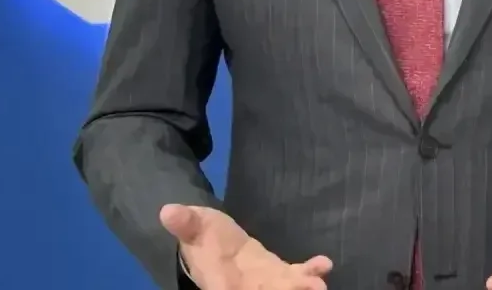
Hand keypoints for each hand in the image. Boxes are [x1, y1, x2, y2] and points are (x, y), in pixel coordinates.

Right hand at [160, 204, 332, 289]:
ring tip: (318, 285)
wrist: (213, 240)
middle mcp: (243, 288)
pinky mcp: (277, 273)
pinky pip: (295, 275)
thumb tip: (167, 210)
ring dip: (301, 287)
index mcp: (219, 281)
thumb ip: (184, 222)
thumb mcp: (191, 226)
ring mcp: (264, 282)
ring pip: (283, 289)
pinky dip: (309, 271)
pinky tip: (324, 264)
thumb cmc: (200, 235)